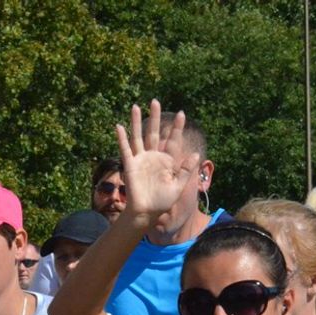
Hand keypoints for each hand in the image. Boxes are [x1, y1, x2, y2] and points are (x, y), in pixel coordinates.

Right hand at [116, 100, 197, 220]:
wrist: (147, 212)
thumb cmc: (163, 201)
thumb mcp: (178, 186)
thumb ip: (185, 170)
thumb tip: (196, 154)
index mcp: (167, 161)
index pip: (172, 140)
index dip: (177, 128)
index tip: (182, 114)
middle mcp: (153, 157)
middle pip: (154, 133)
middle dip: (155, 117)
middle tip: (155, 101)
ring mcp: (141, 160)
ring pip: (138, 136)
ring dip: (136, 122)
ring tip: (136, 106)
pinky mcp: (130, 165)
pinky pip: (126, 149)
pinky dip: (122, 138)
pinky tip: (119, 126)